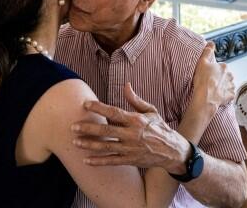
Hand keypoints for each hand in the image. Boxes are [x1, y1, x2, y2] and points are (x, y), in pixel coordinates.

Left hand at [71, 83, 189, 173]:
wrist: (172, 151)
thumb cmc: (160, 128)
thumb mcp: (151, 111)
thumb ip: (135, 100)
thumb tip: (126, 85)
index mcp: (136, 120)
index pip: (114, 112)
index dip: (99, 108)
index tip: (85, 104)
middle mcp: (131, 134)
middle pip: (106, 131)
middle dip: (88, 128)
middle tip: (73, 126)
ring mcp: (130, 149)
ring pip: (106, 147)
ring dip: (89, 145)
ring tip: (75, 142)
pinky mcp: (130, 160)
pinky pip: (111, 161)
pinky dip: (99, 162)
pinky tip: (86, 160)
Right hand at [192, 41, 233, 111]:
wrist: (205, 97)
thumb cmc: (202, 80)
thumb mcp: (202, 62)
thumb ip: (207, 52)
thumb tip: (211, 43)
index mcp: (224, 67)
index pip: (220, 67)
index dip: (213, 71)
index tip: (208, 75)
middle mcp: (230, 75)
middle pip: (225, 76)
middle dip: (219, 79)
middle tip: (210, 83)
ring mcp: (231, 86)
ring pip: (228, 85)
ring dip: (223, 87)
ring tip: (213, 90)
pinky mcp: (231, 96)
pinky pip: (229, 95)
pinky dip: (225, 95)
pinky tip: (218, 96)